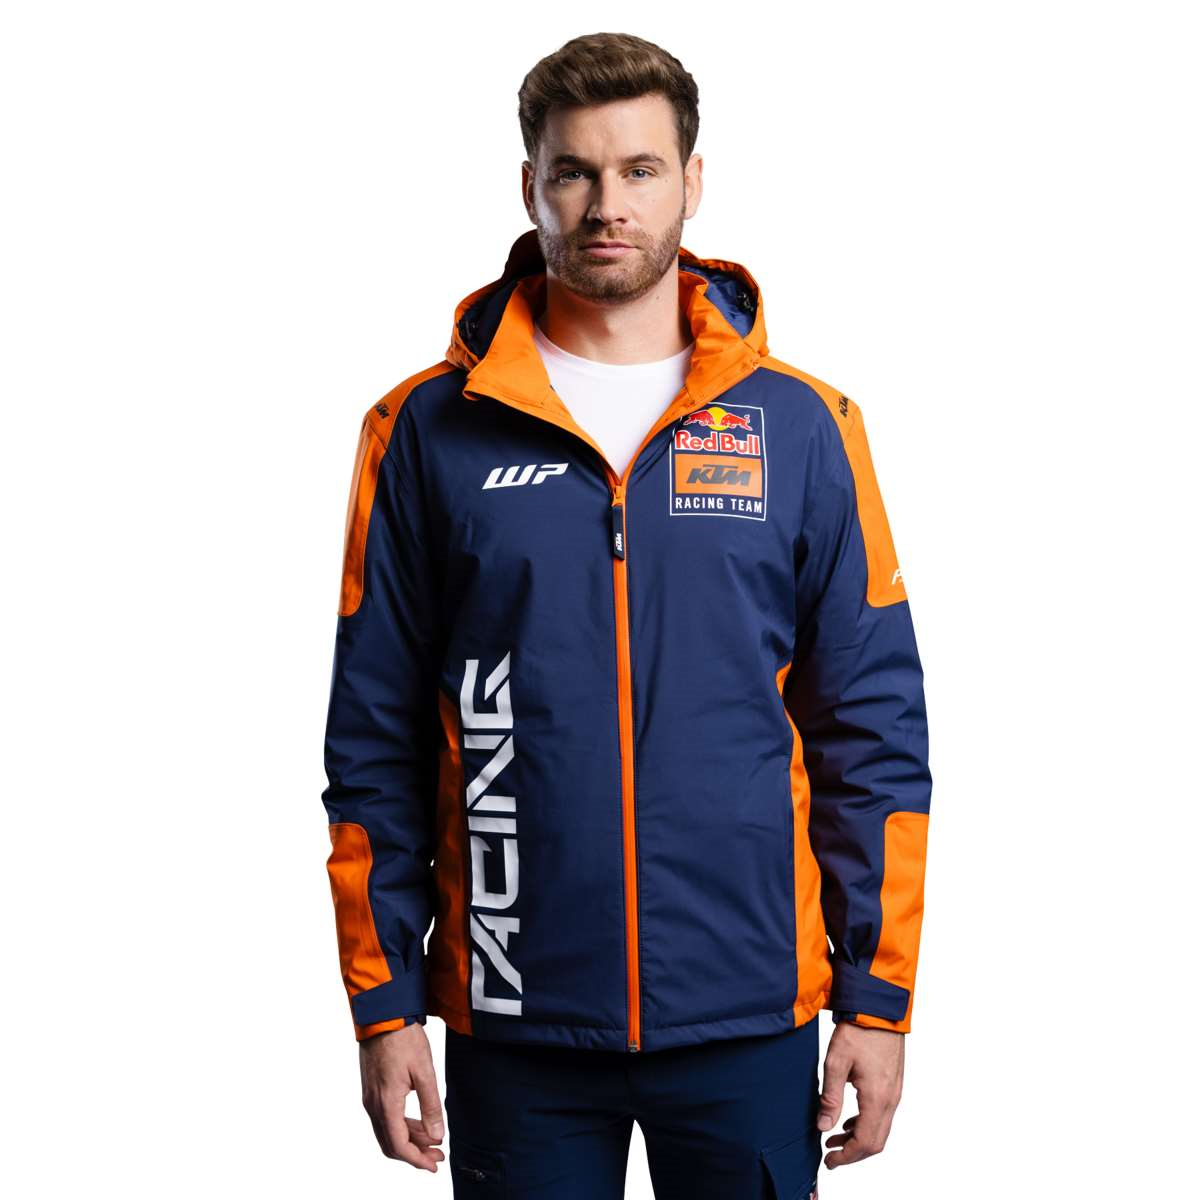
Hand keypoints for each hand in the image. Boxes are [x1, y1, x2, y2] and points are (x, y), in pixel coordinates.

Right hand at [359, 1023, 445, 1172]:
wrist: (382, 1015)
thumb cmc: (403, 1039)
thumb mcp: (424, 1071)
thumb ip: (431, 1105)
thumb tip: (437, 1134)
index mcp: (386, 1103)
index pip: (399, 1145)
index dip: (417, 1160)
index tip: (434, 1165)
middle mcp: (373, 1105)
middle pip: (391, 1144)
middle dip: (414, 1154)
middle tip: (437, 1156)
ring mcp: (370, 1098)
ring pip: (387, 1132)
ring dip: (409, 1141)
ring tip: (433, 1141)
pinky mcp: (372, 1089)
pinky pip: (385, 1119)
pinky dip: (402, 1127)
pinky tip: (419, 1124)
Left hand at [816, 1022, 904, 1169]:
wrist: (879, 1009)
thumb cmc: (858, 1031)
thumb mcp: (836, 1062)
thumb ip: (830, 1097)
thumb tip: (823, 1127)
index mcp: (877, 1097)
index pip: (865, 1141)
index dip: (846, 1156)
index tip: (829, 1161)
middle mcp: (891, 1100)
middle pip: (875, 1142)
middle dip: (852, 1154)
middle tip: (830, 1156)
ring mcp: (895, 1093)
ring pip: (880, 1130)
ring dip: (858, 1140)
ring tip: (833, 1139)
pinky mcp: (893, 1085)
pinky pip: (883, 1116)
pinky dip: (866, 1125)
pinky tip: (849, 1122)